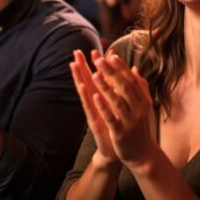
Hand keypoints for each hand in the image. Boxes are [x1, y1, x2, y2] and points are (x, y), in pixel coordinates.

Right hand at [70, 49, 119, 166]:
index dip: (95, 65)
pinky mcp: (96, 124)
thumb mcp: (121, 105)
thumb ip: (120, 89)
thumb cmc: (119, 125)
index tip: (91, 49)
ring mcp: (95, 113)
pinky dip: (88, 98)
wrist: (119, 149)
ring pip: (86, 93)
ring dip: (80, 79)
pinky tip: (85, 89)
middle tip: (75, 52)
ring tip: (74, 66)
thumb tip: (124, 76)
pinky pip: (91, 108)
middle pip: (87, 82)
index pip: (98, 78)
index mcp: (104, 98)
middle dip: (82, 67)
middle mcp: (97, 104)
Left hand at [91, 52, 154, 170]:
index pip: (131, 80)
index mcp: (143, 100)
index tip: (111, 54)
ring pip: (117, 100)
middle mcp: (138, 108)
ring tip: (94, 74)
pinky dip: (103, 107)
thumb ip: (139, 87)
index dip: (121, 67)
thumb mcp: (144, 106)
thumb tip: (135, 68)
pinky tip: (95, 97)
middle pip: (124, 86)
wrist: (143, 154)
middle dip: (111, 72)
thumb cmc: (141, 128)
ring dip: (106, 86)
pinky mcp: (121, 132)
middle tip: (99, 58)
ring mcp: (130, 120)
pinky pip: (111, 117)